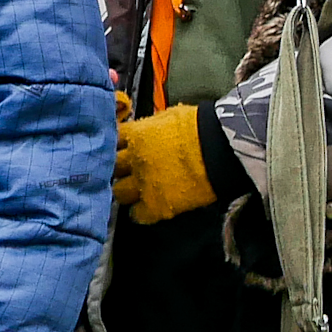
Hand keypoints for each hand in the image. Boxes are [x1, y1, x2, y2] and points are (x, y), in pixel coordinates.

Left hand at [114, 103, 216, 224]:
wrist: (220, 149)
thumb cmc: (201, 127)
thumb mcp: (169, 116)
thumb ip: (150, 126)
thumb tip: (146, 130)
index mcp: (136, 135)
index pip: (111, 141)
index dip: (116, 145)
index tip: (121, 148)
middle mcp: (134, 160)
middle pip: (112, 168)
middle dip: (118, 169)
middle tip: (127, 171)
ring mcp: (143, 185)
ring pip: (119, 193)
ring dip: (126, 191)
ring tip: (137, 191)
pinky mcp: (156, 206)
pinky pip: (136, 215)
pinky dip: (140, 213)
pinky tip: (147, 208)